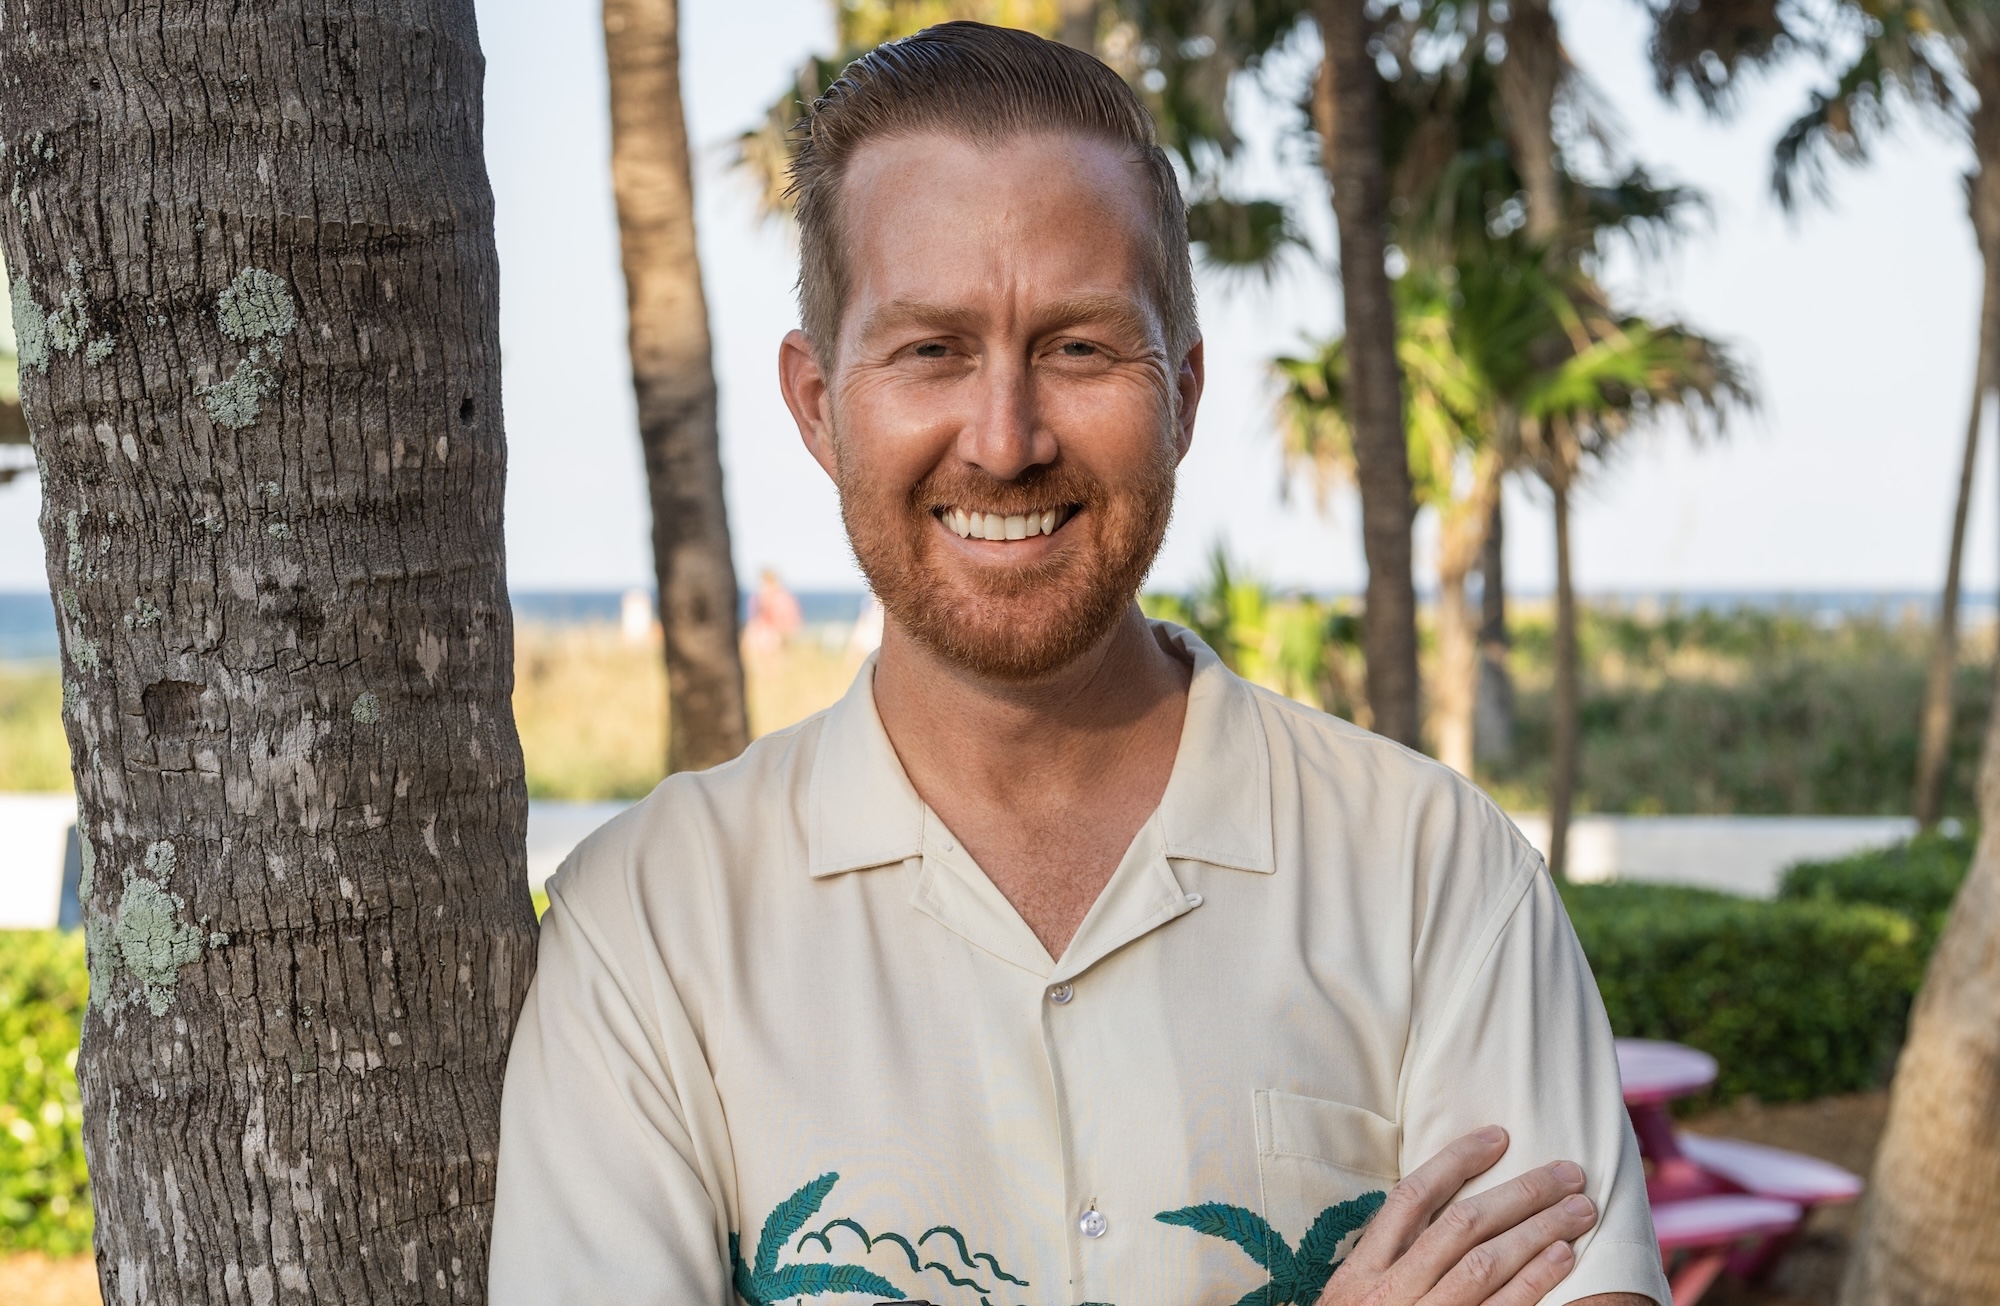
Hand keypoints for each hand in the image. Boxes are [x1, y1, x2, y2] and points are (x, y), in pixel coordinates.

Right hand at [1315, 1126, 1597, 1305]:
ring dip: (1539, 1230)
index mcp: (1365, 1267)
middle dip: (1520, 1193)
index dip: (1456, 1161)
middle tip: (1567, 1173)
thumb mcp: (1355, 1292)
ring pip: (1487, 1262)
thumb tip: (1438, 1208)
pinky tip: (1563, 1256)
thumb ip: (1389, 1256)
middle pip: (1462, 1225)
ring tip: (1580, 1209)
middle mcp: (1393, 1288)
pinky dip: (1535, 1279)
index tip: (1499, 1136)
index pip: (1412, 1197)